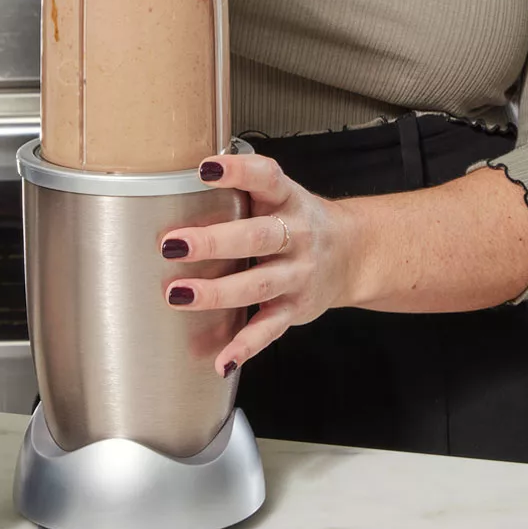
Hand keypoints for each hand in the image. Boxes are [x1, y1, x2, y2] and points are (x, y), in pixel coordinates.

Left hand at [160, 153, 361, 376]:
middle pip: (257, 237)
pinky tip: (222, 359)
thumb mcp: (279, 196)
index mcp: (288, 199)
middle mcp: (297, 235)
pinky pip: (269, 329)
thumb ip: (240, 190)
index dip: (238, 172)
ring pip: (258, 285)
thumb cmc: (297, 221)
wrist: (353, 253)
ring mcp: (298, 274)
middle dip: (214, 241)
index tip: (206, 169)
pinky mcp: (295, 308)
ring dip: (217, 292)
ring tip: (179, 294)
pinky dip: (245, 346)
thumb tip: (175, 183)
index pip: (266, 178)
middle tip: (174, 244)